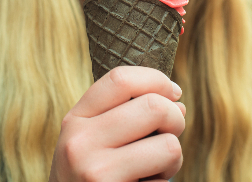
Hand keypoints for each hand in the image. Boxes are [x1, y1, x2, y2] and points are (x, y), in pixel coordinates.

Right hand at [49, 66, 185, 181]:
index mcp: (75, 120)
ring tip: (154, 170)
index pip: (120, 78)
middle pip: (153, 106)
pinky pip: (164, 181)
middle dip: (176, 119)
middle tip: (169, 135)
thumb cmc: (89, 179)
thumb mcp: (92, 141)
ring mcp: (95, 172)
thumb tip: (176, 102)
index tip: (173, 92)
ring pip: (169, 145)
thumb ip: (125, 115)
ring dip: (173, 158)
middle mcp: (80, 142)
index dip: (156, 80)